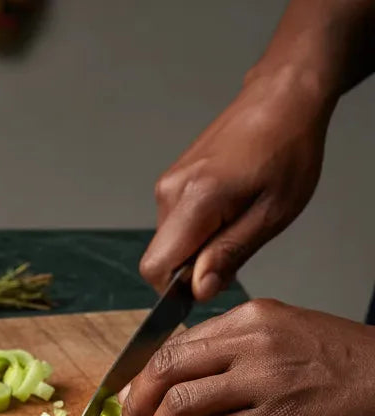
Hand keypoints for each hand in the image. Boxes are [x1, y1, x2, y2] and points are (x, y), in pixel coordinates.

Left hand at [115, 299, 374, 415]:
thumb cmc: (343, 365)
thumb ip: (232, 349)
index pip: (173, 346)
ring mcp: (265, 381)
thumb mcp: (285, 334)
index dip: (139, 379)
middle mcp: (253, 342)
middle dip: (135, 407)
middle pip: (164, 371)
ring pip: (180, 406)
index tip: (127, 402)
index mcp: (250, 317)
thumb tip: (175, 381)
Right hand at [140, 70, 331, 301]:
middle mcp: (170, 192)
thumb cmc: (287, 148)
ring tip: (239, 217)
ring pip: (169, 242)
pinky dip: (198, 229)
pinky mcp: (171, 182)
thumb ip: (230, 254)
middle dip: (194, 268)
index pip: (156, 267)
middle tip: (239, 242)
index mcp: (195, 199)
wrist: (280, 98)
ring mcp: (167, 185)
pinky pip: (174, 224)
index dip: (178, 288)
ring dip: (199, 246)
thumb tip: (198, 290)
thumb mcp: (273, 213)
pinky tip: (229, 207)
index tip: (211, 280)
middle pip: (162, 258)